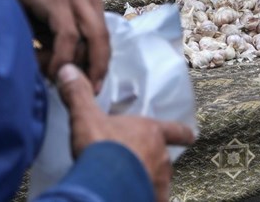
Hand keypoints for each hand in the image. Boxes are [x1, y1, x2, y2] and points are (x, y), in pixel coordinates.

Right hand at [12, 0, 109, 92]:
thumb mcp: (50, 21)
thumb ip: (62, 41)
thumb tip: (67, 70)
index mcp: (92, 3)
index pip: (104, 38)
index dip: (101, 64)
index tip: (95, 85)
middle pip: (103, 40)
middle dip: (97, 69)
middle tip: (88, 90)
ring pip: (91, 39)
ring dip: (77, 65)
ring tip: (62, 80)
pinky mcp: (59, 1)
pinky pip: (68, 35)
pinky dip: (62, 56)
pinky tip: (51, 68)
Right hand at [57, 64, 194, 201]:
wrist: (104, 182)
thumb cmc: (101, 146)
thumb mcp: (86, 117)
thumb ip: (79, 94)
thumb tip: (67, 70)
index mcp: (151, 132)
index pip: (174, 130)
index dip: (182, 133)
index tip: (191, 136)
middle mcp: (161, 156)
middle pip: (162, 158)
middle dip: (151, 162)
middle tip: (137, 165)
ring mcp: (158, 180)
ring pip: (157, 180)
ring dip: (147, 181)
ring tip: (132, 185)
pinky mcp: (151, 198)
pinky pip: (149, 197)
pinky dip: (142, 195)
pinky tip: (130, 196)